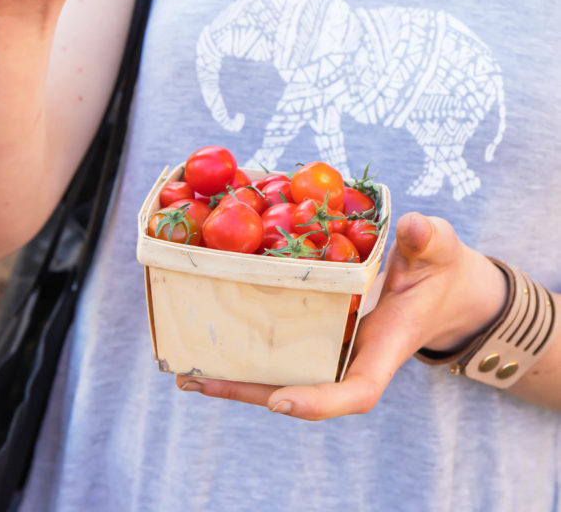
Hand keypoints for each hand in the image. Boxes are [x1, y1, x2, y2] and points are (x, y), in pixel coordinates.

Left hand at [176, 212, 507, 419]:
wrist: (438, 284)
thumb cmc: (439, 267)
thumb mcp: (438, 248)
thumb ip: (429, 239)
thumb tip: (415, 225)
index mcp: (385, 347)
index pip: (357, 391)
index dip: (319, 402)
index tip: (280, 400)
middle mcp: (353, 358)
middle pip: (301, 392)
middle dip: (252, 392)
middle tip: (200, 382)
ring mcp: (333, 349)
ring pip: (282, 375)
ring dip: (236, 378)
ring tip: (186, 374)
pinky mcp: (318, 333)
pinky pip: (280, 347)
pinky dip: (245, 348)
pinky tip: (207, 342)